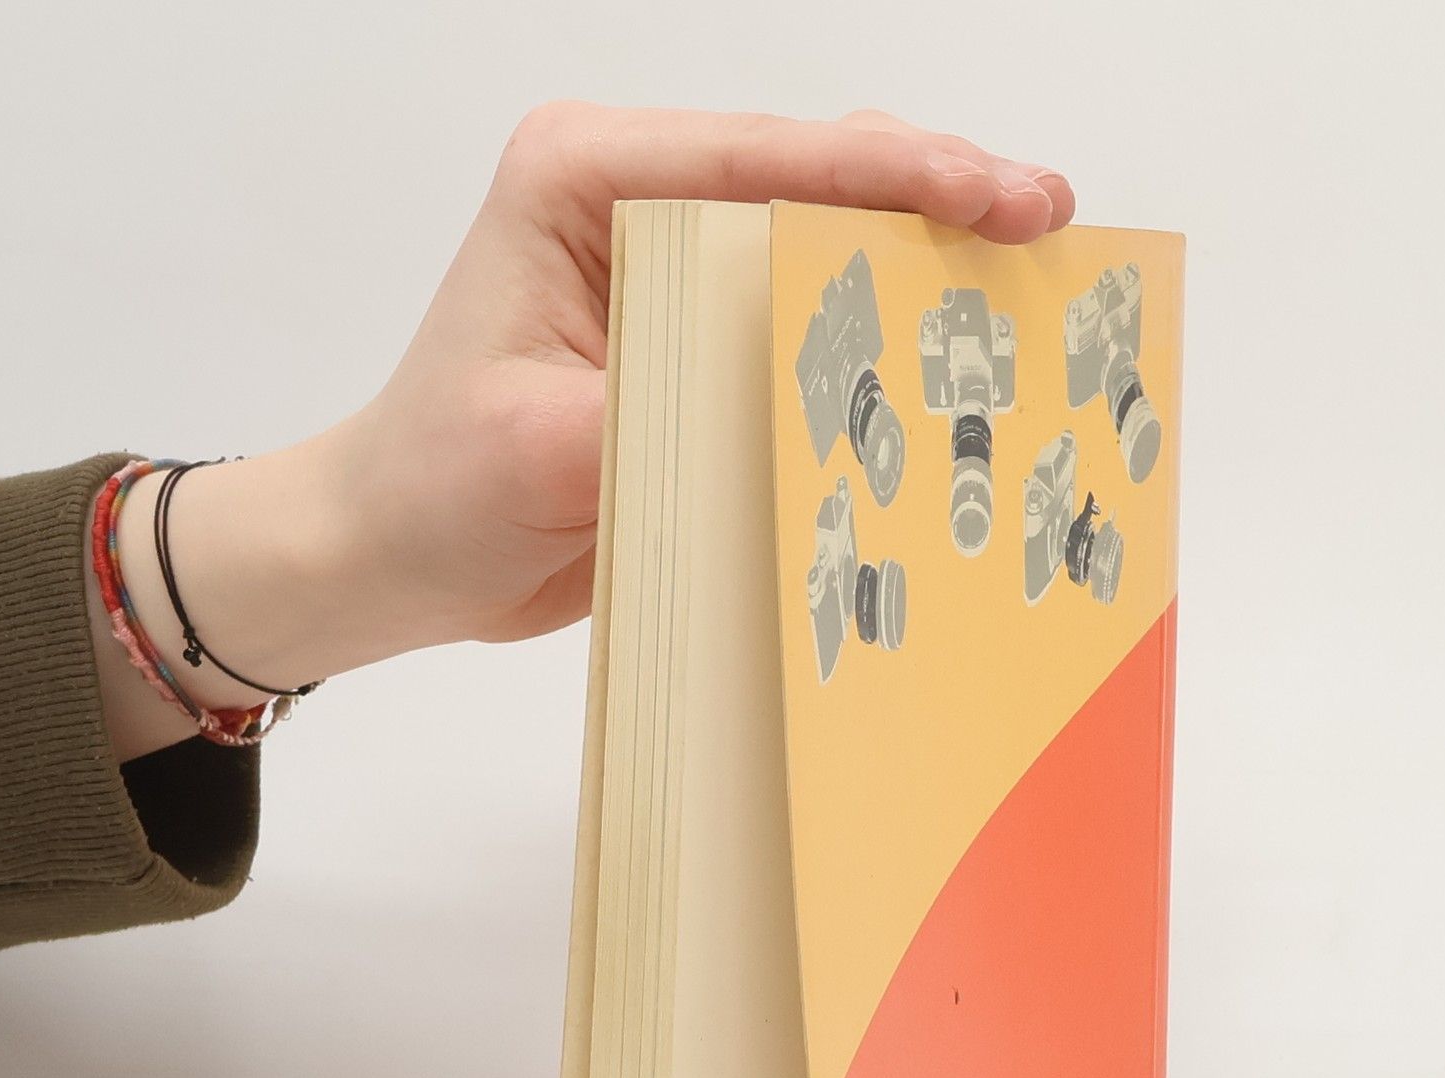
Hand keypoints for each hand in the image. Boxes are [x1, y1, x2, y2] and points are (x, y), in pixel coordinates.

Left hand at [333, 102, 1075, 648]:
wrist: (398, 553)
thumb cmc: (434, 487)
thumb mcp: (532, 451)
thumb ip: (654, 413)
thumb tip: (779, 409)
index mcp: (584, 179)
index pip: (761, 158)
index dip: (890, 174)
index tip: (994, 199)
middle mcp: (638, 204)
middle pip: (815, 175)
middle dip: (935, 197)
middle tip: (1045, 225)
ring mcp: (676, 272)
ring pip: (826, 240)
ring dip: (924, 263)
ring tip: (1031, 279)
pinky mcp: (699, 343)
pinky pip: (809, 325)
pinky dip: (883, 338)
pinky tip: (954, 356)